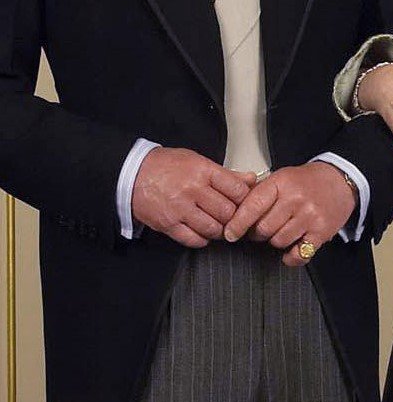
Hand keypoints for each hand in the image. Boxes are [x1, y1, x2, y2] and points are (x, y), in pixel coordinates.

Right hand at [131, 148, 257, 246]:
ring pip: (213, 228)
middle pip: (228, 212)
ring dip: (219, 230)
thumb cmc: (166, 166)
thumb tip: (252, 180)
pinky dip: (202, 239)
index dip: (245, 199)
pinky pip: (194, 240)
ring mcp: (179, 209)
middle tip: (231, 217)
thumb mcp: (197, 161)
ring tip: (217, 225)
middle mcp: (192, 190)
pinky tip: (201, 232)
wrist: (130, 173)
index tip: (242, 202)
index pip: (237, 190)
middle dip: (233, 217)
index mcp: (202, 171)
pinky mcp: (168, 224)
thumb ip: (226, 174)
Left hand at [223, 161, 357, 264]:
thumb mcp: (280, 177)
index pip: (252, 206)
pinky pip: (299, 254)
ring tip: (281, 232)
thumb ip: (258, 192)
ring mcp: (310, 217)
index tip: (229, 234)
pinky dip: (291, 257)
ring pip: (279, 241)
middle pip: (263, 229)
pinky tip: (290, 251)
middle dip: (257, 233)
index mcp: (281, 183)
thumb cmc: (306, 182)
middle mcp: (296, 200)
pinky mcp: (322, 232)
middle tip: (261, 229)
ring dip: (275, 241)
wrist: (340, 181)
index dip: (237, 223)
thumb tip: (232, 212)